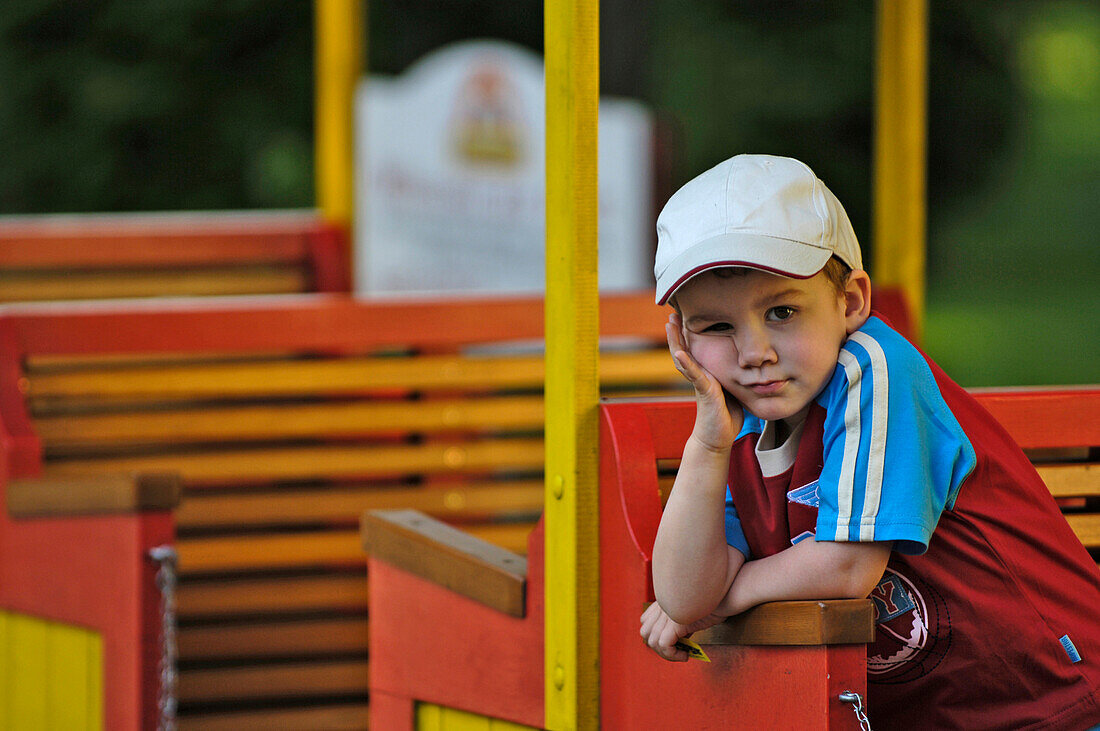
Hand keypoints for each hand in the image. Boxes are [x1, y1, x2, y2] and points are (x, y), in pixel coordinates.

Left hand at [639, 601, 724, 661]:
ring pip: (652, 642)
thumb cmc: (716, 604)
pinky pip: (664, 645)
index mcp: (664, 601)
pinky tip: (685, 655)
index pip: (645, 620)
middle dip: (658, 647)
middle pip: (645, 632)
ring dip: (666, 654)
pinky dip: (672, 655)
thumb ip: (681, 623)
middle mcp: (663, 606)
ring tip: (682, 655)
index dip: (655, 635)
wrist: (727, 596)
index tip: (672, 643)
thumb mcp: (693, 613)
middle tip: (676, 652)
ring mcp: (668, 614)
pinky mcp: (675, 622)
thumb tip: (680, 642)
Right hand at [667, 314, 741, 450]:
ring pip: (683, 358)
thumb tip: (750, 365)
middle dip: (677, 332)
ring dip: (675, 341)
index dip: (689, 334)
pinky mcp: (704, 392)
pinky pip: (694, 375)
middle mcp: (699, 375)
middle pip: (684, 349)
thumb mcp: (733, 390)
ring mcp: (699, 383)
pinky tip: (679, 352)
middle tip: (671, 313)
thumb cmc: (727, 415)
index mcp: (706, 373)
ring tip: (670, 324)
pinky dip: (686, 363)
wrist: (718, 439)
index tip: (685, 316)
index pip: (695, 349)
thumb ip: (734, 376)